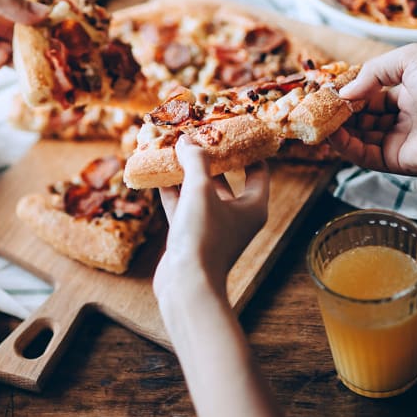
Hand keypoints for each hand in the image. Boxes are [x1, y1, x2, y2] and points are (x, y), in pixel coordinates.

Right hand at [155, 136, 269, 294]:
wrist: (186, 285)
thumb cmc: (203, 237)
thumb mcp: (201, 191)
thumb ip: (195, 162)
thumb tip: (187, 139)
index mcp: (253, 206)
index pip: (258, 170)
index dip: (248, 149)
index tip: (234, 131)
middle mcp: (236, 216)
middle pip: (226, 179)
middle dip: (209, 158)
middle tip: (196, 136)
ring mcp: (212, 227)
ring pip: (200, 192)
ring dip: (187, 173)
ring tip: (173, 149)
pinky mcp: (190, 236)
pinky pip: (182, 206)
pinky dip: (172, 190)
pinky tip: (158, 173)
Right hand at [329, 43, 416, 175]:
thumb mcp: (410, 59)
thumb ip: (373, 71)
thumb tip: (345, 91)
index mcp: (407, 95)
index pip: (368, 96)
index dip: (348, 94)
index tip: (327, 91)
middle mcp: (400, 119)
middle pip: (359, 118)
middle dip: (337, 112)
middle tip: (315, 107)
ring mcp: (396, 141)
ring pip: (357, 137)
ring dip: (336, 129)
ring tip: (317, 119)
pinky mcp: (394, 161)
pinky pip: (362, 155)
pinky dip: (344, 146)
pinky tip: (331, 134)